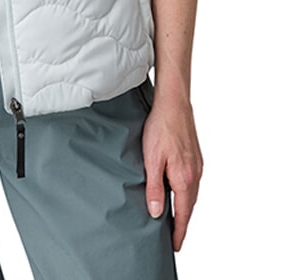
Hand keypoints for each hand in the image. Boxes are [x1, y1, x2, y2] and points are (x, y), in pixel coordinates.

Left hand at [142, 97, 202, 251]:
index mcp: (184, 179)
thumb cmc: (161, 128)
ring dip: (184, 208)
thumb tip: (157, 212)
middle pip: (189, 207)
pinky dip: (186, 193)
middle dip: (182, 223)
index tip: (174, 245)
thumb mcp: (151, 159)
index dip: (178, 231)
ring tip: (174, 218)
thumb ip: (155, 187)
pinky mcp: (195, 157)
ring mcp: (197, 165)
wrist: (174, 104)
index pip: (182, 214)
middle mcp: (195, 175)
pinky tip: (177, 191)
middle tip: (174, 237)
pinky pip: (192, 182)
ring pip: (191, 194)